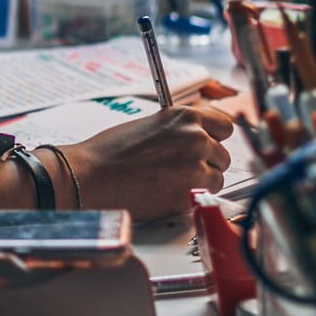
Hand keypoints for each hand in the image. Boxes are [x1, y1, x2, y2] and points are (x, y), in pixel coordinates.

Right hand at [67, 105, 233, 219]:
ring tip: (172, 182)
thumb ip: (180, 130)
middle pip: (223, 155)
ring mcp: (194, 167)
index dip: (214, 138)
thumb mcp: (151, 125)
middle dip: (207, 163)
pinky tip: (168, 193)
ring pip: (217, 178)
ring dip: (201, 182)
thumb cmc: (110, 151)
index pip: (225, 126)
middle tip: (182, 169)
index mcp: (185, 117)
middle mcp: (195, 138)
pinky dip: (191, 198)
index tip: (208, 146)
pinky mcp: (189, 194)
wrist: (90, 176)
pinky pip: (205, 197)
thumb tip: (200, 140)